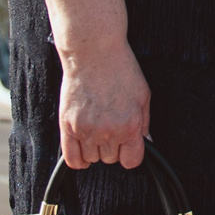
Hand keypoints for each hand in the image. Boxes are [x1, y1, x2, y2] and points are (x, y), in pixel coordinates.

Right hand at [57, 39, 150, 169]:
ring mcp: (86, 130)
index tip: (128, 146)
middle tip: (111, 127)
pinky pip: (72, 158)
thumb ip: (144, 123)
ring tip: (97, 129)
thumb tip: (147, 142)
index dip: (131, 154)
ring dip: (96, 149)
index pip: (131, 161)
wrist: (94, 53)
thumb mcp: (143, 95)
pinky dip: (78, 159)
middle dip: (114, 147)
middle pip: (111, 159)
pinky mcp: (68, 126)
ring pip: (92, 158)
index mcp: (130, 125)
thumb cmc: (121, 70)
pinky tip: (83, 149)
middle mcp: (108, 132)